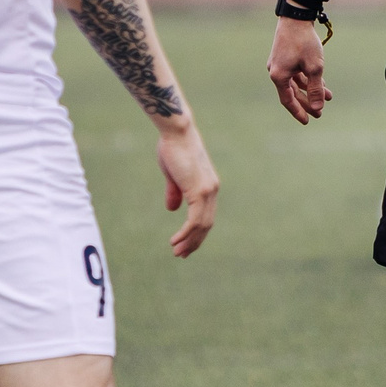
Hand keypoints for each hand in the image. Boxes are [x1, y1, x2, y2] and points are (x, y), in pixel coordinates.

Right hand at [153, 120, 219, 256]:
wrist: (176, 132)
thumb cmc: (172, 148)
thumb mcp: (173, 175)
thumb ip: (175, 192)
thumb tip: (172, 209)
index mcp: (209, 186)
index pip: (206, 215)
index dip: (197, 232)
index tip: (186, 244)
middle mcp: (212, 190)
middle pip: (207, 224)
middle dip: (194, 241)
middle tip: (182, 254)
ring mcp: (208, 191)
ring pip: (202, 225)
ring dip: (189, 241)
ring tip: (177, 252)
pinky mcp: (200, 191)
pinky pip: (195, 220)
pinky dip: (186, 233)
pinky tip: (176, 241)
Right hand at [267, 16, 331, 124]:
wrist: (296, 17)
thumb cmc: (304, 42)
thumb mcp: (314, 67)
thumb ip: (315, 89)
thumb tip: (318, 107)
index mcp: (279, 76)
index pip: (288, 100)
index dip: (298, 111)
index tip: (307, 121)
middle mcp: (276, 71)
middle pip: (293, 93)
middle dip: (308, 102)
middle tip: (320, 113)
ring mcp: (280, 63)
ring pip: (296, 83)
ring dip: (311, 90)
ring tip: (327, 97)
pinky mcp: (285, 56)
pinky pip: (297, 73)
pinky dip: (308, 79)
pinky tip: (322, 83)